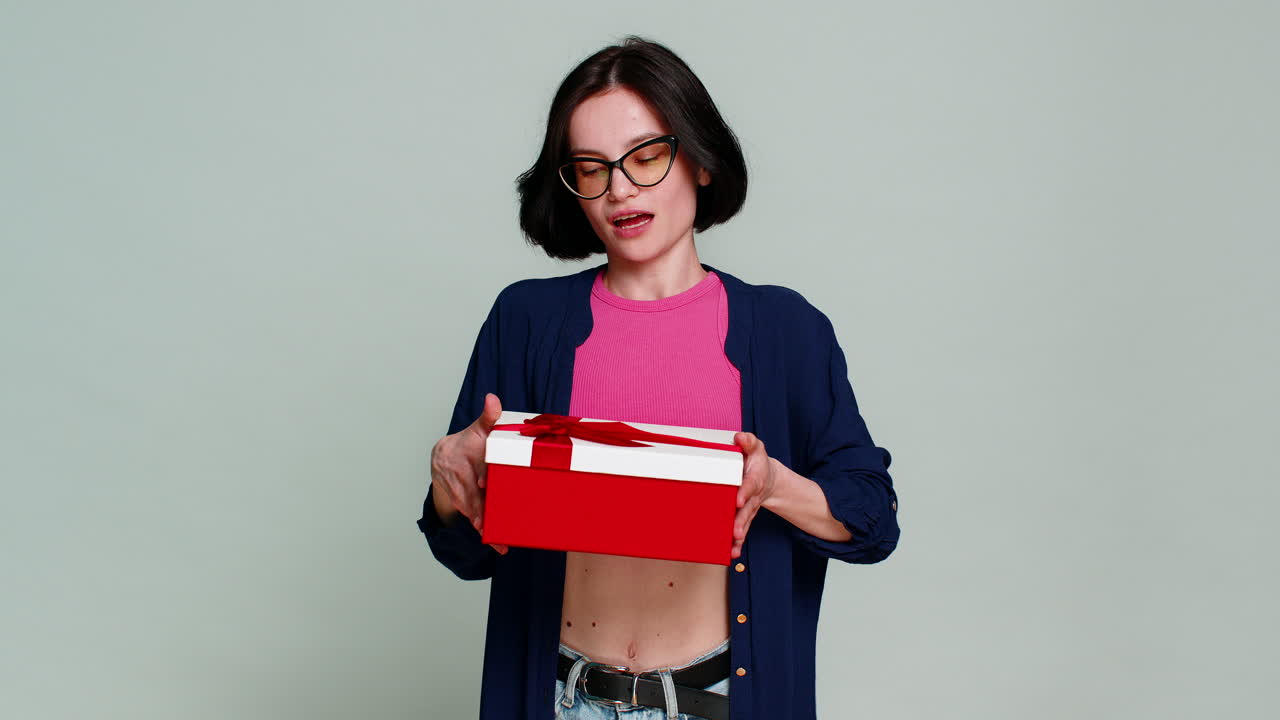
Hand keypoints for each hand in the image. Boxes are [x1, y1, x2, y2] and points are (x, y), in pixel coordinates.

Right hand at [430, 393, 507, 554]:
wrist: (444, 457)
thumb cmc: (469, 444)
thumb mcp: (478, 429)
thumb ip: (488, 417)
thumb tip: (493, 399)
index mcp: (461, 455)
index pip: (470, 465)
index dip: (477, 473)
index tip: (482, 482)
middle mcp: (456, 474)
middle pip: (469, 493)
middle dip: (480, 508)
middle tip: (491, 522)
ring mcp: (456, 491)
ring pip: (469, 508)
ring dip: (482, 524)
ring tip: (497, 540)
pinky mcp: (460, 503)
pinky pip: (471, 517)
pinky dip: (482, 530)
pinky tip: (495, 543)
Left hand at [731, 432, 776, 559]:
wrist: (767, 477)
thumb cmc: (756, 461)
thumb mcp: (755, 447)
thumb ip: (748, 441)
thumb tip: (740, 437)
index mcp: (755, 478)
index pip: (750, 485)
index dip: (745, 492)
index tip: (738, 500)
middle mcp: (753, 496)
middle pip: (747, 510)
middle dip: (741, 521)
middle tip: (735, 532)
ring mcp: (749, 508)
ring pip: (745, 522)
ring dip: (739, 535)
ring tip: (733, 545)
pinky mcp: (745, 516)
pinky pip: (742, 530)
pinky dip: (737, 543)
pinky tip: (731, 553)